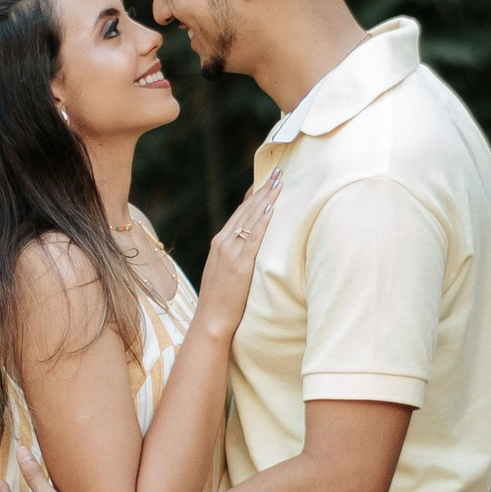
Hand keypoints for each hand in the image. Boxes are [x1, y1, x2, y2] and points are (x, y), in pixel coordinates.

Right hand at [192, 169, 283, 340]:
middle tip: (279, 170)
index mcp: (220, 243)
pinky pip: (253, 237)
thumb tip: (250, 249)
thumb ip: (235, 257)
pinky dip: (262, 220)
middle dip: (263, 189)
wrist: (211, 320)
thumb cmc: (221, 301)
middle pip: (246, 209)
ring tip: (280, 180)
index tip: (266, 180)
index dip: (254, 195)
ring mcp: (230, 252)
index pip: (240, 212)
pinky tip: (271, 206)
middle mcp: (223, 242)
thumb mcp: (224, 272)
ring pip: (251, 218)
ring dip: (266, 197)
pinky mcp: (240, 263)